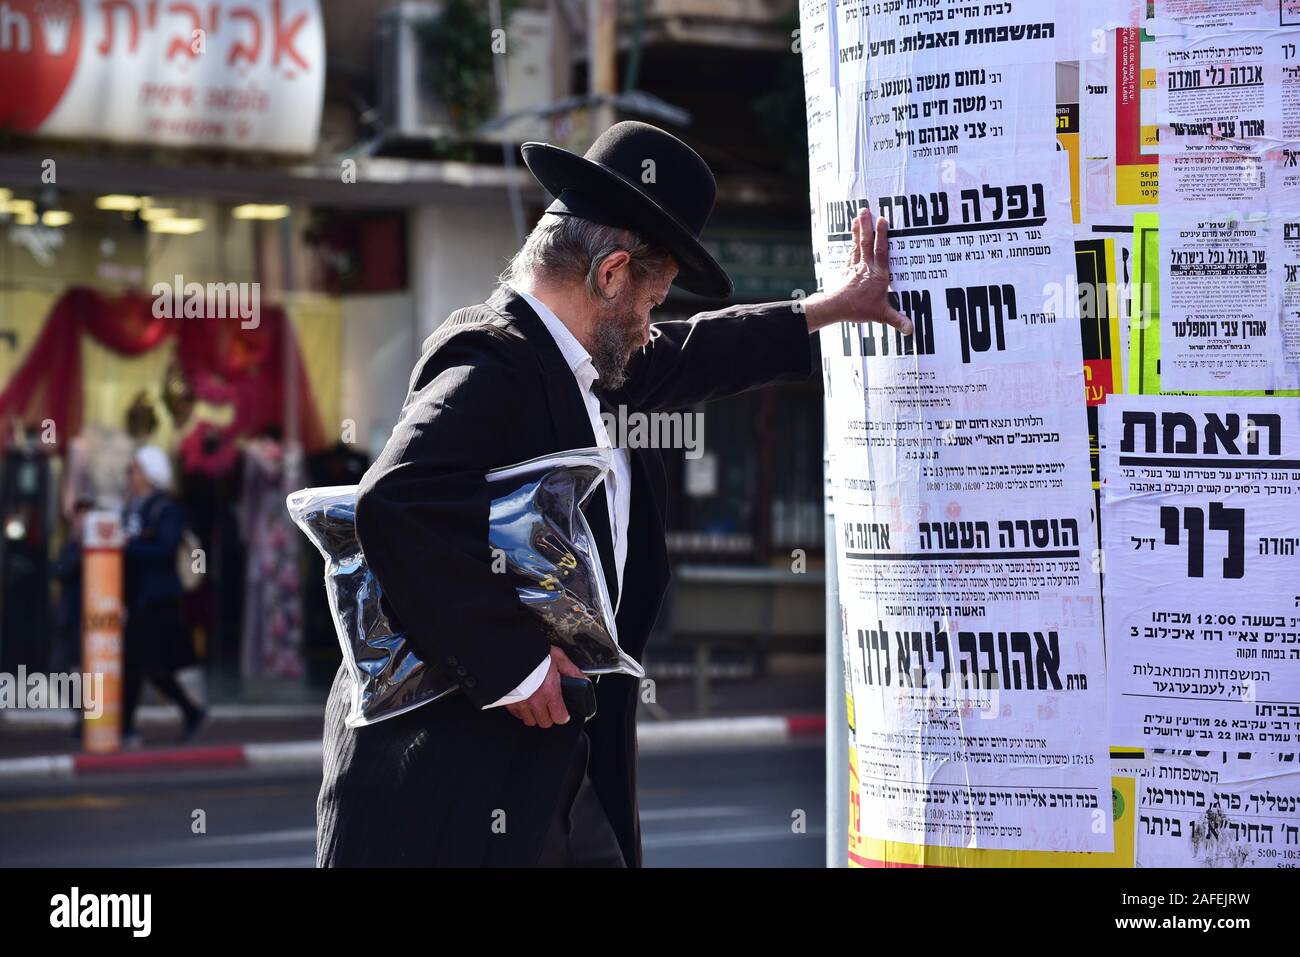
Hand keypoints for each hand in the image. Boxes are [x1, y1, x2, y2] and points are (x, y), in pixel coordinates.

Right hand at [505, 646, 585, 727]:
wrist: (510, 648)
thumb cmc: (533, 652)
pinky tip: (526, 700)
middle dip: (549, 715)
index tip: (563, 711)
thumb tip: (583, 681)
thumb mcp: (557, 657)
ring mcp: (520, 702)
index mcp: (549, 690)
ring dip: (535, 714)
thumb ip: (571, 671)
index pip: (559, 717)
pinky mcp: (508, 702)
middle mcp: (534, 700)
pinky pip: (518, 715)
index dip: (563, 715)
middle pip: (545, 722)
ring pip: (531, 720)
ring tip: (537, 702)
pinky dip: (523, 710)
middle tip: (550, 704)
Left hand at [803, 208, 911, 335]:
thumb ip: (897, 320)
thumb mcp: (881, 315)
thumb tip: (911, 330)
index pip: (881, 251)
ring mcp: (855, 267)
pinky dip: (852, 241)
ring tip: (858, 215)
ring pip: (858, 244)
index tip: (882, 220)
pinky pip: (851, 252)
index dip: (882, 235)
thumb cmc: (859, 309)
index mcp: (878, 274)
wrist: (836, 308)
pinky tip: (853, 235)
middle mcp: (866, 267)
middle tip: (865, 210)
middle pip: (867, 242)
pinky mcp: (847, 269)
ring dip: (858, 229)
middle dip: (867, 226)